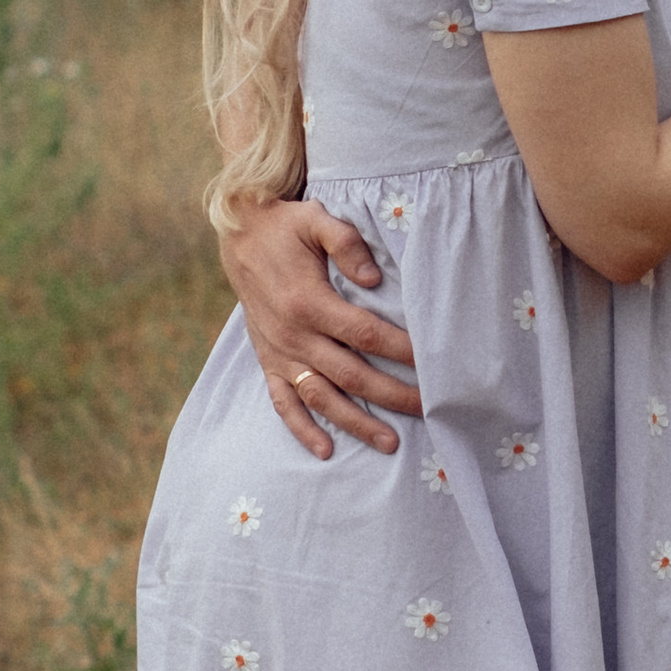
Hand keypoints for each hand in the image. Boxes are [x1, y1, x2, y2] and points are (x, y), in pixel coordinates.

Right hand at [221, 197, 419, 458]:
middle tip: (429, 410)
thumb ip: (346, 243)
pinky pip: (283, 402)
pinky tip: (325, 450)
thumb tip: (374, 278)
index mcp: (309, 302)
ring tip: (390, 444)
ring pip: (321, 397)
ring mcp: (280, 353)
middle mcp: (293, 335)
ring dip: (355, 423)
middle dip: (392, 395)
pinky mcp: (268, 361)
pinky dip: (302, 429)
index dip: (400, 350)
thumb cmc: (286, 227)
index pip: (365, 334)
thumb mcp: (315, 219)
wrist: (238, 234)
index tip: (432, 362)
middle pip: (351, 374)